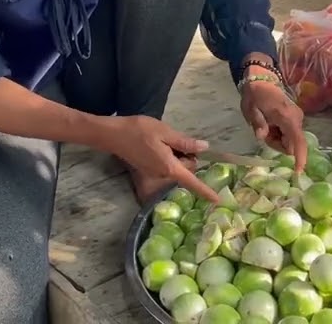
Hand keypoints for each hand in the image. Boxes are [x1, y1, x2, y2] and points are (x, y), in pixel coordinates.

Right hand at [104, 115, 218, 202]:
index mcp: (170, 167)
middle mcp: (163, 174)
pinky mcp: (149, 170)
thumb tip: (204, 148)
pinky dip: (169, 157)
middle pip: (187, 170)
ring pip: (177, 167)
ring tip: (165, 140)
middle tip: (176, 140)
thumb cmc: (140, 131)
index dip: (205, 191)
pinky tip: (159, 144)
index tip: (217, 200)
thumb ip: (185, 142)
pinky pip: (167, 166)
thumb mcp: (165, 132)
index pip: (192, 182)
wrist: (114, 134)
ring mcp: (155, 173)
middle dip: (188, 156)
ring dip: (178, 155)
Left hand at [241, 76, 307, 170]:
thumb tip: (261, 136)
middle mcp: (297, 119)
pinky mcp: (295, 119)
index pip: (298, 141)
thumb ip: (258, 123)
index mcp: (287, 117)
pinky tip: (270, 124)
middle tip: (262, 132)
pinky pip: (288, 134)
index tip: (298, 172)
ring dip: (276, 139)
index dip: (300, 158)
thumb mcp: (251, 110)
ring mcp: (297, 118)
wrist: (261, 80)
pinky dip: (278, 134)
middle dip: (276, 144)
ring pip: (289, 140)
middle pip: (291, 144)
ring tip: (264, 125)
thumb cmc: (255, 95)